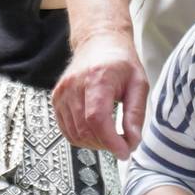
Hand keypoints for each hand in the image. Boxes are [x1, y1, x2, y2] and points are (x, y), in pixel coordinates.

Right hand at [51, 32, 147, 156]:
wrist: (98, 43)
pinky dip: (82, 138)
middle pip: (85, 129)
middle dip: (106, 144)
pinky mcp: (56, 99)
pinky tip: (96, 132)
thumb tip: (132, 141)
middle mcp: (74, 86)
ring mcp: (62, 93)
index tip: (124, 151)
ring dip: (95, 144)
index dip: (111, 140)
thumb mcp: (139, 84)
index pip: (97, 118)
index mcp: (96, 78)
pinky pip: (67, 130)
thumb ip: (136, 114)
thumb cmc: (119, 62)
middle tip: (123, 143)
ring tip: (111, 137)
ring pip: (75, 134)